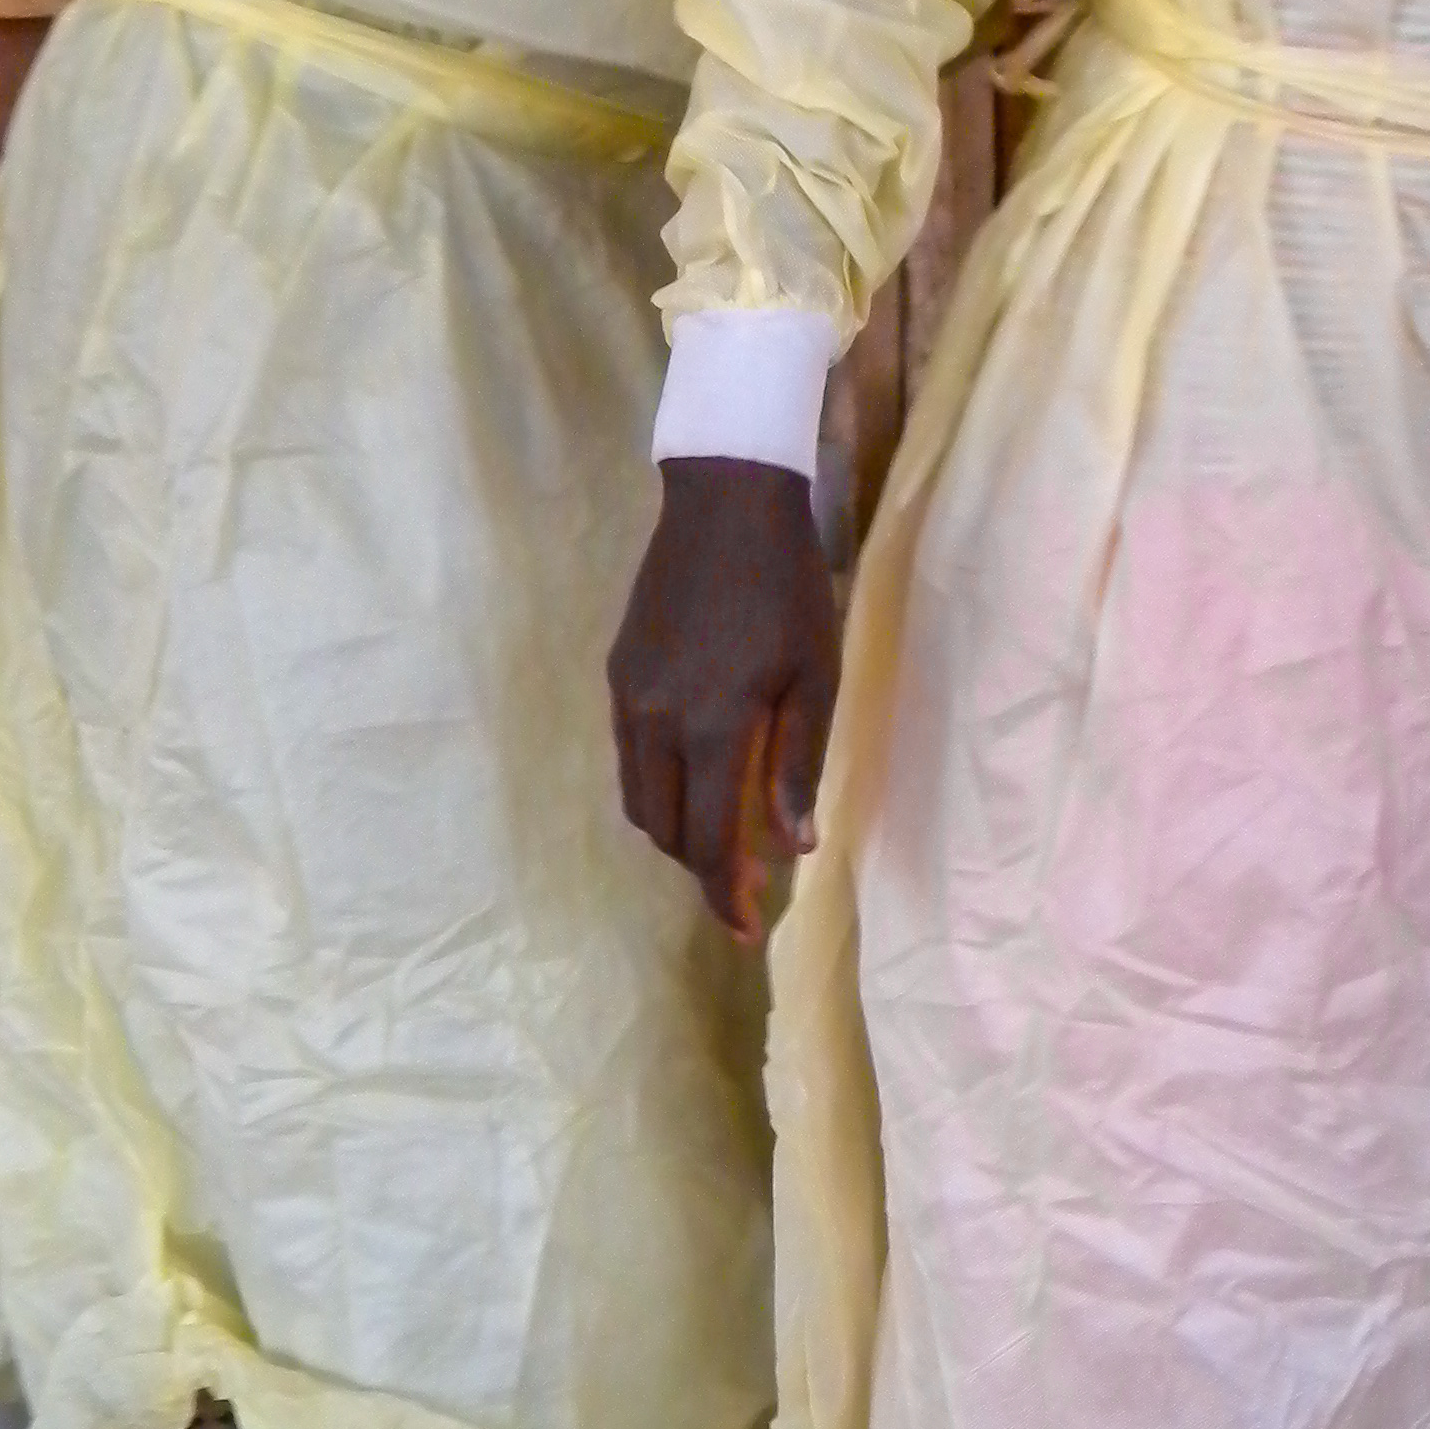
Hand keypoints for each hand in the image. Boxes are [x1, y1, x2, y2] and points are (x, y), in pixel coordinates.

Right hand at [609, 458, 840, 942]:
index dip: (722, 892)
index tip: (743, 927)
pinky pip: (628, 755)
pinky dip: (656, 785)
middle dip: (697, 867)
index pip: (705, 839)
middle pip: (662, 828)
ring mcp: (627, 695)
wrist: (725, 501)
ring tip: (716, 836)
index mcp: (710, 726)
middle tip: (739, 881)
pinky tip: (692, 776)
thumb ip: (796, 764)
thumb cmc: (787, 587)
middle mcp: (654, 720)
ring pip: (636, 796)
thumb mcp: (813, 675)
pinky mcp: (617, 671)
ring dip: (673, 829)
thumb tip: (794, 846)